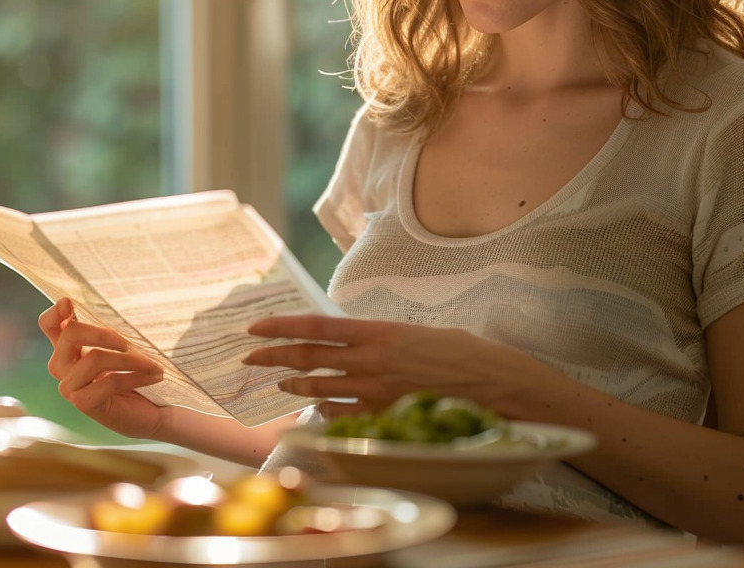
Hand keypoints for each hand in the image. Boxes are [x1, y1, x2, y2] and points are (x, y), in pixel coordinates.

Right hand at [38, 297, 166, 438]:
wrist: (153, 409)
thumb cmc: (135, 373)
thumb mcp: (121, 346)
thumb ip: (103, 330)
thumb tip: (79, 307)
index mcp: (68, 348)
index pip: (48, 324)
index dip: (55, 312)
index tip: (70, 304)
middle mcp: (62, 367)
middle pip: (70, 333)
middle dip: (104, 333)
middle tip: (130, 343)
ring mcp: (69, 387)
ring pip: (95, 358)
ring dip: (131, 360)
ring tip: (152, 365)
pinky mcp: (83, 403)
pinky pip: (109, 381)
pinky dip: (136, 377)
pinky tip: (153, 377)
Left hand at [243, 315, 525, 418]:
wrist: (495, 385)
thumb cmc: (462, 353)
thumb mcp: (416, 331)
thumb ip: (380, 336)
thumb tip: (353, 338)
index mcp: (378, 331)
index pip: (316, 325)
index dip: (280, 326)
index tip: (256, 326)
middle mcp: (371, 361)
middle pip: (308, 357)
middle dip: (273, 357)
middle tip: (249, 356)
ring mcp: (376, 393)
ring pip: (320, 388)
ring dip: (293, 385)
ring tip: (277, 383)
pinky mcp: (385, 418)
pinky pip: (343, 415)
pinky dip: (324, 410)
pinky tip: (315, 407)